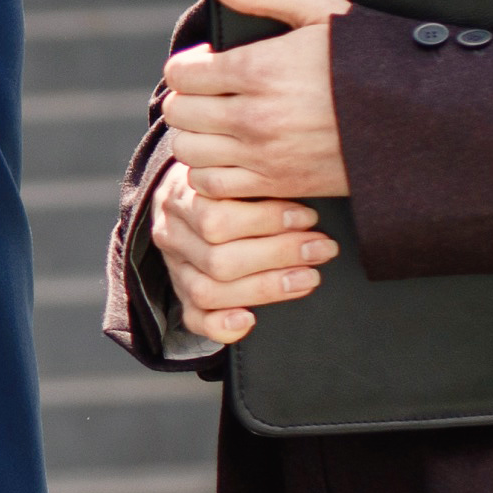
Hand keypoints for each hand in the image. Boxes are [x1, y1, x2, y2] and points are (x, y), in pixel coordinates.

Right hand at [149, 159, 334, 344]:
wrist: (189, 191)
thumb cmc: (225, 179)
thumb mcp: (233, 166)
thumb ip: (256, 178)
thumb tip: (304, 192)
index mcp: (181, 197)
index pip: (217, 218)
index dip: (268, 221)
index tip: (308, 217)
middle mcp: (172, 235)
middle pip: (218, 259)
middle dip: (279, 256)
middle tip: (321, 249)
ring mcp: (175, 268)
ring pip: (209, 291)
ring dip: (266, 287)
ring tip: (309, 277)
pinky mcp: (182, 295)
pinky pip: (194, 319)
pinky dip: (221, 326)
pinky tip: (249, 320)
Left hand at [157, 0, 351, 202]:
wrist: (417, 118)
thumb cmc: (369, 60)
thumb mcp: (321, 12)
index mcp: (260, 69)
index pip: (182, 73)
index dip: (188, 65)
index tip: (206, 64)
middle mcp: (255, 116)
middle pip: (179, 112)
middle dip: (188, 98)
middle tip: (209, 93)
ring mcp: (265, 155)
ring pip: (188, 151)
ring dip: (194, 135)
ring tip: (216, 124)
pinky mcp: (278, 184)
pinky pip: (212, 186)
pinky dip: (209, 173)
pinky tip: (228, 156)